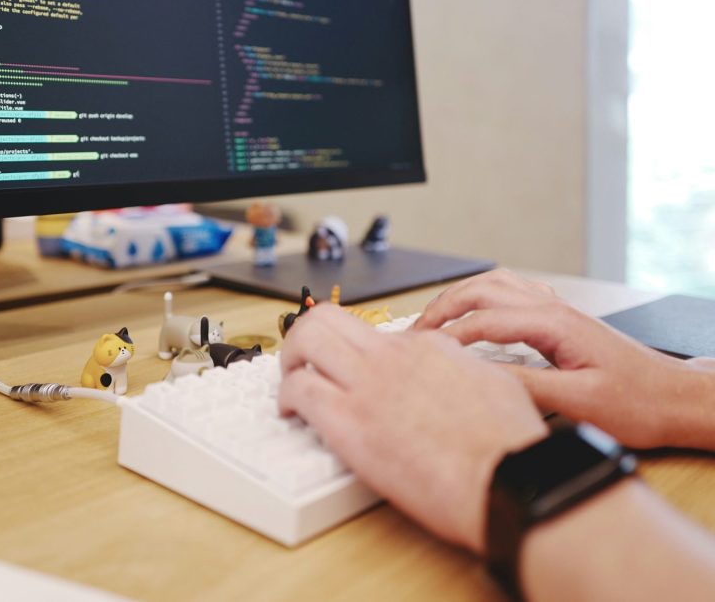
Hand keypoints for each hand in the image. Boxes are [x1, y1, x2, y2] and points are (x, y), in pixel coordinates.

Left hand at [278, 303, 546, 553]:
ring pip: (306, 339)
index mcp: (429, 347)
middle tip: (301, 359)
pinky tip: (291, 414)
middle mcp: (393, 357)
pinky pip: (300, 390)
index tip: (351, 369)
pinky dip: (286, 397)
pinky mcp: (350, 423)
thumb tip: (455, 372)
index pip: (374, 333)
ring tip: (291, 381)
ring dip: (289, 358)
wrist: (509, 480)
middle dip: (305, 334)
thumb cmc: (510, 447)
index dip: (357, 352)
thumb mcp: (496, 384)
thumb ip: (464, 371)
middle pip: (328, 317)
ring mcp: (369, 385)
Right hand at [413, 269, 714, 449]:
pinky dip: (481, 299)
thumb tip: (479, 379)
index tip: (421, 353)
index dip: (446, 337)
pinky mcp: (561, 321)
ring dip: (458, 297)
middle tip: (414, 333)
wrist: (677, 399)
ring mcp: (557, 310)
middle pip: (481, 290)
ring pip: (494, 285)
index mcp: (554, 323)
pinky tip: (474, 315)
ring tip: (432, 319)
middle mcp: (553, 308)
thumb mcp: (580, 402)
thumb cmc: (639, 403)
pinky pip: (511, 294)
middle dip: (441, 308)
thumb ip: (527, 386)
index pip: (482, 321)